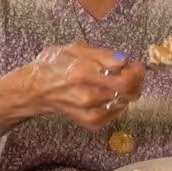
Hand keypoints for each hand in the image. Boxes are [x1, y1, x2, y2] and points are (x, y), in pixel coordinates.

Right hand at [0, 43, 142, 134]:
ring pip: (125, 101)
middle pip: (127, 89)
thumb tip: (124, 59)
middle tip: (132, 73)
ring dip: (129, 91)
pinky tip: (110, 96)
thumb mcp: (74, 49)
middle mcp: (87, 93)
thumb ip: (101, 54)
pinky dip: (118, 104)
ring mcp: (89, 110)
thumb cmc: (54, 66)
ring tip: (119, 82)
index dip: (134, 67)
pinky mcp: (90, 122)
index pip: (123, 73)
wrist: (35, 90)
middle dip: (136, 79)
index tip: (133, 63)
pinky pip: (116, 114)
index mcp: (82, 71)